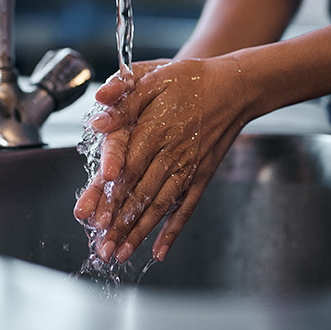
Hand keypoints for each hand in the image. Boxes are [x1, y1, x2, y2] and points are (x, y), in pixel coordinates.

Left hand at [73, 55, 251, 263]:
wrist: (234, 87)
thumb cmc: (191, 80)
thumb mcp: (155, 77)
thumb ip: (124, 98)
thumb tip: (98, 116)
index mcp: (156, 130)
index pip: (128, 169)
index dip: (111, 194)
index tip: (95, 217)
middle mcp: (172, 154)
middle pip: (141, 195)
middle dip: (119, 224)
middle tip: (102, 249)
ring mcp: (189, 168)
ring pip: (160, 206)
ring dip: (139, 233)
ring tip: (120, 255)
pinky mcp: (202, 176)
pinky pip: (186, 207)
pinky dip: (173, 230)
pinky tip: (159, 251)